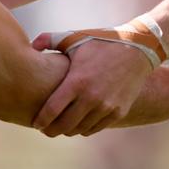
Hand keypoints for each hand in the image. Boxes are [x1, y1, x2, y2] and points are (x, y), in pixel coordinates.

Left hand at [30, 35, 151, 135]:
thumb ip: (50, 40)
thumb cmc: (101, 41)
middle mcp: (91, 97)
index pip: (52, 110)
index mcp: (77, 81)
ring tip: (61, 125)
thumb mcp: (75, 37)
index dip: (40, 120)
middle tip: (44, 129)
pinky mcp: (118, 112)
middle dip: (51, 130)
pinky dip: (85, 128)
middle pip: (64, 125)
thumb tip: (31, 46)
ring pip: (80, 129)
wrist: (137, 48)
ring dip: (68, 129)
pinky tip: (79, 123)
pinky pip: (95, 128)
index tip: (34, 123)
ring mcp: (106, 107)